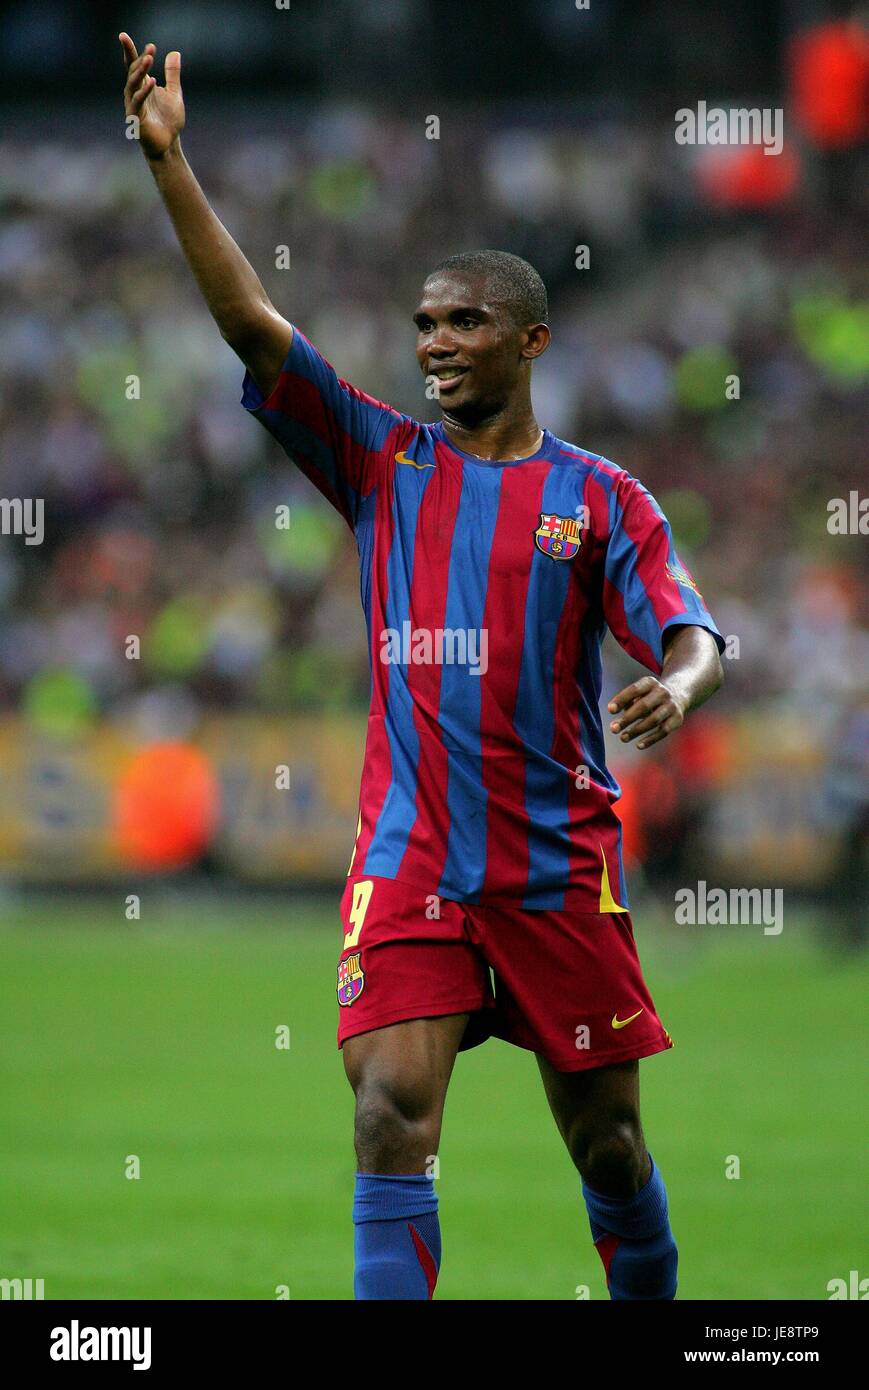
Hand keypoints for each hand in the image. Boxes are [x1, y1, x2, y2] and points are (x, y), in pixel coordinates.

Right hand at [120, 33, 184, 159]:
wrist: (168, 144)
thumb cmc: (168, 120)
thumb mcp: (174, 93)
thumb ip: (172, 74)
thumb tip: (175, 53)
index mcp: (142, 85)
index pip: (134, 64)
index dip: (130, 50)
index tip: (127, 36)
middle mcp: (134, 92)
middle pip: (131, 71)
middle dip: (137, 57)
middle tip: (149, 48)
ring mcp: (133, 105)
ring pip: (133, 84)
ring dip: (141, 71)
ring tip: (149, 59)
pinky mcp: (136, 118)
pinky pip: (138, 102)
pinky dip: (144, 91)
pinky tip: (153, 81)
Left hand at [608, 675, 686, 750]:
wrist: (678, 694)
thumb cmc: (649, 696)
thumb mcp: (639, 693)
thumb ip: (627, 702)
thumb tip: (615, 714)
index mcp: (650, 683)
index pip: (634, 689)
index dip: (622, 699)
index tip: (610, 710)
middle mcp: (662, 693)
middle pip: (644, 706)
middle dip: (627, 718)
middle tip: (613, 729)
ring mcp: (671, 706)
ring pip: (654, 720)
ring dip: (637, 730)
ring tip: (623, 738)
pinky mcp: (677, 719)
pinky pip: (663, 731)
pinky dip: (651, 739)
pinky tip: (638, 745)